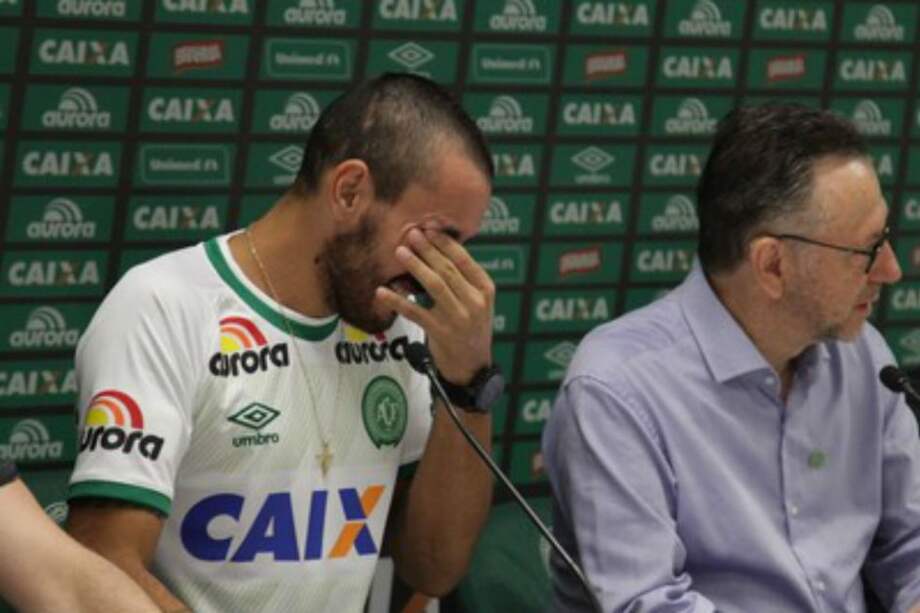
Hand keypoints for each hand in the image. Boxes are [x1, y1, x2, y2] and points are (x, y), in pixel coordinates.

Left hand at [375, 227, 494, 383]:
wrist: (472, 366)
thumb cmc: (471, 327)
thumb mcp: (477, 302)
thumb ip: (463, 280)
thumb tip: (436, 248)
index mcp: (485, 290)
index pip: (464, 260)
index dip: (445, 243)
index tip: (429, 228)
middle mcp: (475, 303)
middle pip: (447, 270)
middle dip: (427, 250)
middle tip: (411, 234)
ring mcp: (458, 319)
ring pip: (434, 286)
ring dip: (415, 266)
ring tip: (400, 252)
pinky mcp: (440, 333)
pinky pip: (415, 312)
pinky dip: (397, 301)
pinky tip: (382, 292)